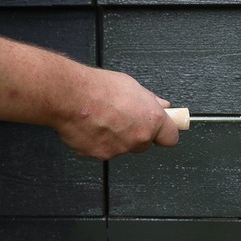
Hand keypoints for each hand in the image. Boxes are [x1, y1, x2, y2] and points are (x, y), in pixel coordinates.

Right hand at [53, 67, 179, 160]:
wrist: (70, 97)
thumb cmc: (99, 88)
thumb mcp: (132, 86)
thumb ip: (150, 100)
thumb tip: (161, 104)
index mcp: (152, 120)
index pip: (171, 137)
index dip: (165, 132)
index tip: (163, 129)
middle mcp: (139, 137)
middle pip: (145, 143)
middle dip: (137, 133)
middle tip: (123, 117)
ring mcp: (120, 148)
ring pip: (123, 147)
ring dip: (116, 137)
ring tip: (103, 118)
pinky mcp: (101, 155)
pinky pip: (103, 150)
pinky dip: (98, 141)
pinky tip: (92, 126)